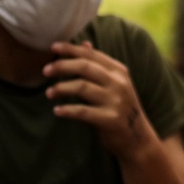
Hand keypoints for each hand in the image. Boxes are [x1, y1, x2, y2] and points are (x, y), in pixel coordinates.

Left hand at [43, 40, 158, 159]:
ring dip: (61, 88)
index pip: (91, 55)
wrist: (137, 138)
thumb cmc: (119, 108)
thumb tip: (85, 44)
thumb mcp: (114, 84)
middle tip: (45, 70)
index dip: (71, 50)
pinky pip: (83, 111)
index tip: (53, 47)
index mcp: (119, 71)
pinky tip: (57, 110)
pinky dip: (67, 110)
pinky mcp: (110, 119)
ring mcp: (116, 101)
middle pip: (85, 67)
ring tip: (49, 93)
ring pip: (82, 87)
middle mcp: (119, 83)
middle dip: (62, 66)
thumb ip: (99, 66)